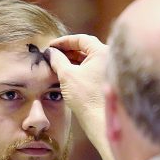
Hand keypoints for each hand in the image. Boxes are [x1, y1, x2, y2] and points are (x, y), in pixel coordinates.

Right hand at [48, 34, 119, 159]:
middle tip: (52, 55)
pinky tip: (68, 75)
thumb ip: (57, 60)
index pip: (82, 39)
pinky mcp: (107, 81)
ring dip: (73, 61)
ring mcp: (110, 70)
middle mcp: (110, 58)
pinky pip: (92, 69)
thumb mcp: (67, 75)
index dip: (64, 41)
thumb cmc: (86, 98)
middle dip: (68, 51)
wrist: (100, 121)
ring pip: (89, 60)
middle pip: (86, 48)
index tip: (51, 46)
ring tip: (57, 65)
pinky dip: (80, 69)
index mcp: (103, 52)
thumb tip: (50, 52)